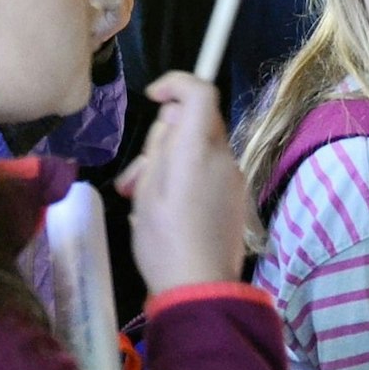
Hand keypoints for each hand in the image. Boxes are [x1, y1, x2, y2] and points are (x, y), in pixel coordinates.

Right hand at [115, 73, 250, 294]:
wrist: (200, 286)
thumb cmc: (163, 239)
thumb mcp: (147, 190)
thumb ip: (162, 147)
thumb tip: (174, 116)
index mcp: (199, 150)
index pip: (201, 92)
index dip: (177, 84)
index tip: (153, 97)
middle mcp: (222, 156)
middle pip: (196, 123)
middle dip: (163, 138)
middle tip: (134, 175)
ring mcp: (231, 176)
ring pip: (197, 149)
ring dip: (168, 163)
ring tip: (138, 197)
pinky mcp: (233, 195)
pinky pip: (206, 170)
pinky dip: (183, 178)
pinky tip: (161, 210)